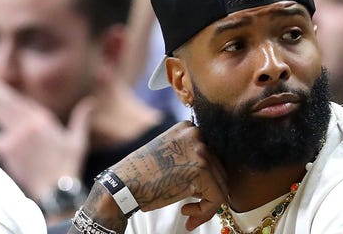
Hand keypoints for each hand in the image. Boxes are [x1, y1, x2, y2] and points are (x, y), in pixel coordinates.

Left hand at [0, 80, 95, 199]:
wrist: (56, 188)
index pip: (19, 99)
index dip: (11, 96)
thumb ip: (81, 117)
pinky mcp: (6, 150)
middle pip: (2, 100)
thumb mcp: (78, 139)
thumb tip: (91, 101)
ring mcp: (15, 137)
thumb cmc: (68, 164)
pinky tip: (4, 143)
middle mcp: (28, 124)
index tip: (6, 94)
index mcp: (43, 119)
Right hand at [111, 121, 227, 229]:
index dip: (206, 179)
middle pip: (219, 169)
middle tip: (192, 208)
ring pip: (221, 184)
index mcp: (188, 129)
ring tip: (189, 213)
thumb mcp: (168, 154)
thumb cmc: (141, 176)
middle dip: (208, 193)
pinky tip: (186, 213)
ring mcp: (200, 150)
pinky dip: (206, 211)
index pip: (211, 155)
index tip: (193, 194)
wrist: (121, 185)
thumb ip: (190, 158)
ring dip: (207, 204)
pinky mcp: (202, 170)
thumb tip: (216, 178)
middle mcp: (196, 135)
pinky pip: (217, 196)